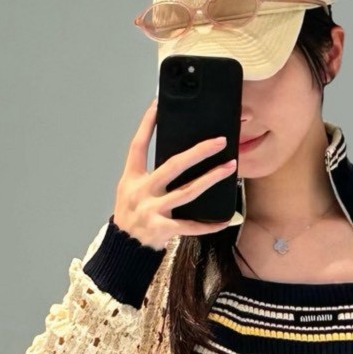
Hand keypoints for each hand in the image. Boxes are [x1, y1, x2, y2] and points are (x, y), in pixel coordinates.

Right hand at [114, 98, 239, 249]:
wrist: (123, 248)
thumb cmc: (131, 216)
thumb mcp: (130, 191)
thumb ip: (149, 175)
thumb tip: (179, 158)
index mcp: (131, 178)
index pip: (138, 145)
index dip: (146, 124)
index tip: (157, 105)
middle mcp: (141, 191)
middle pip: (173, 166)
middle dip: (198, 152)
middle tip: (219, 141)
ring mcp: (151, 210)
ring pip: (187, 192)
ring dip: (211, 179)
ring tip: (229, 168)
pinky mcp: (162, 229)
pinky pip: (190, 226)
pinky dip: (208, 224)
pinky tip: (225, 219)